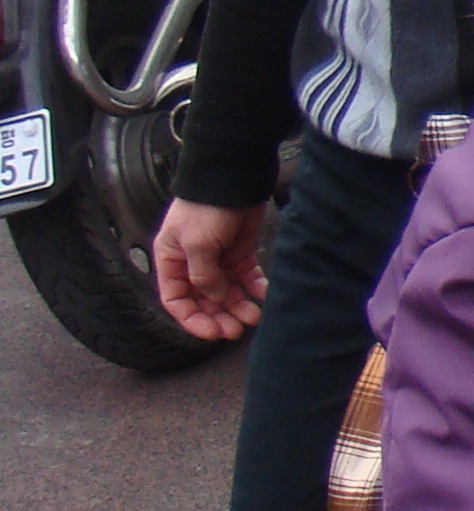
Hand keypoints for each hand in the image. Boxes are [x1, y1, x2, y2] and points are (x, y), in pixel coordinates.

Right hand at [153, 199, 269, 339]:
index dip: (191, 319)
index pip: (176, 300)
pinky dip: (255, 288)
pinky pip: (247, 277)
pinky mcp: (241, 251)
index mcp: (171, 261)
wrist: (234, 178)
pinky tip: (264, 295)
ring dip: (239, 306)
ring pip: (227, 292)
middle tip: (237, 330)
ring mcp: (218, 258)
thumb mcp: (197, 243)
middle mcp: (193, 263)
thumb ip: (203, 275)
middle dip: (219, 316)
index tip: (211, 332)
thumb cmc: (206, 207)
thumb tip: (213, 298)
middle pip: (203, 300)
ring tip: (254, 316)